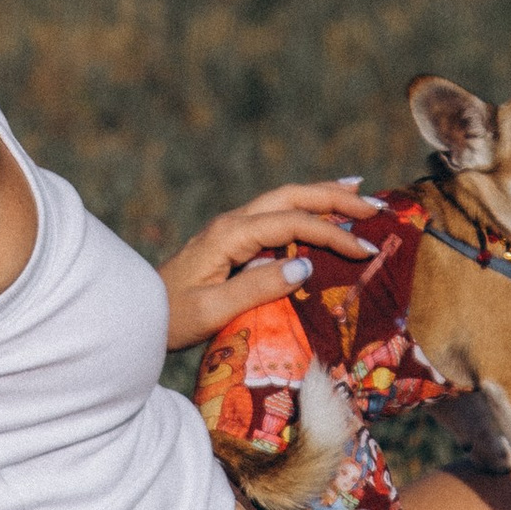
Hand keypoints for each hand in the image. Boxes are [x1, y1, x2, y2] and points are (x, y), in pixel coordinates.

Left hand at [161, 181, 382, 352]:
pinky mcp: (230, 239)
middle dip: (335, 197)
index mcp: (231, 235)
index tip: (365, 250)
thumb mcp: (213, 310)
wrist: (135, 315)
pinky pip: (275, 213)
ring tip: (357, 191)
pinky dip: (304, 207)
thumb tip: (304, 263)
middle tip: (375, 205)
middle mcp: (232, 222)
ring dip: (321, 195)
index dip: (332, 234)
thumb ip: (258, 287)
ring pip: (284, 199)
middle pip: (292, 197)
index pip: (293, 224)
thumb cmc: (170, 318)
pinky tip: (318, 212)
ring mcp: (230, 228)